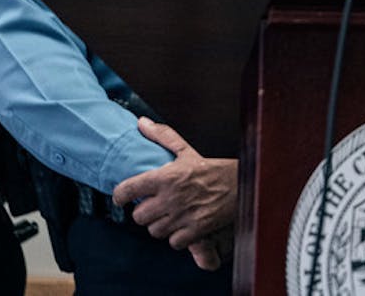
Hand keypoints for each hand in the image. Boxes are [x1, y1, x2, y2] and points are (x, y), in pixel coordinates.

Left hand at [113, 117, 237, 269]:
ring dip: (162, 226)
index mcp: (167, 176)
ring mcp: (183, 215)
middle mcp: (172, 197)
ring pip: (154, 231)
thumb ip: (162, 136)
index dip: (120, 196)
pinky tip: (185, 226)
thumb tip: (141, 122)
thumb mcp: (187, 151)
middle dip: (147, 213)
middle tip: (158, 206)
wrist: (244, 184)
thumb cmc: (212, 169)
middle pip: (139, 217)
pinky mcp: (196, 230)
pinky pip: (173, 242)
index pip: (127, 190)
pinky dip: (178, 237)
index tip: (123, 198)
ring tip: (172, 216)